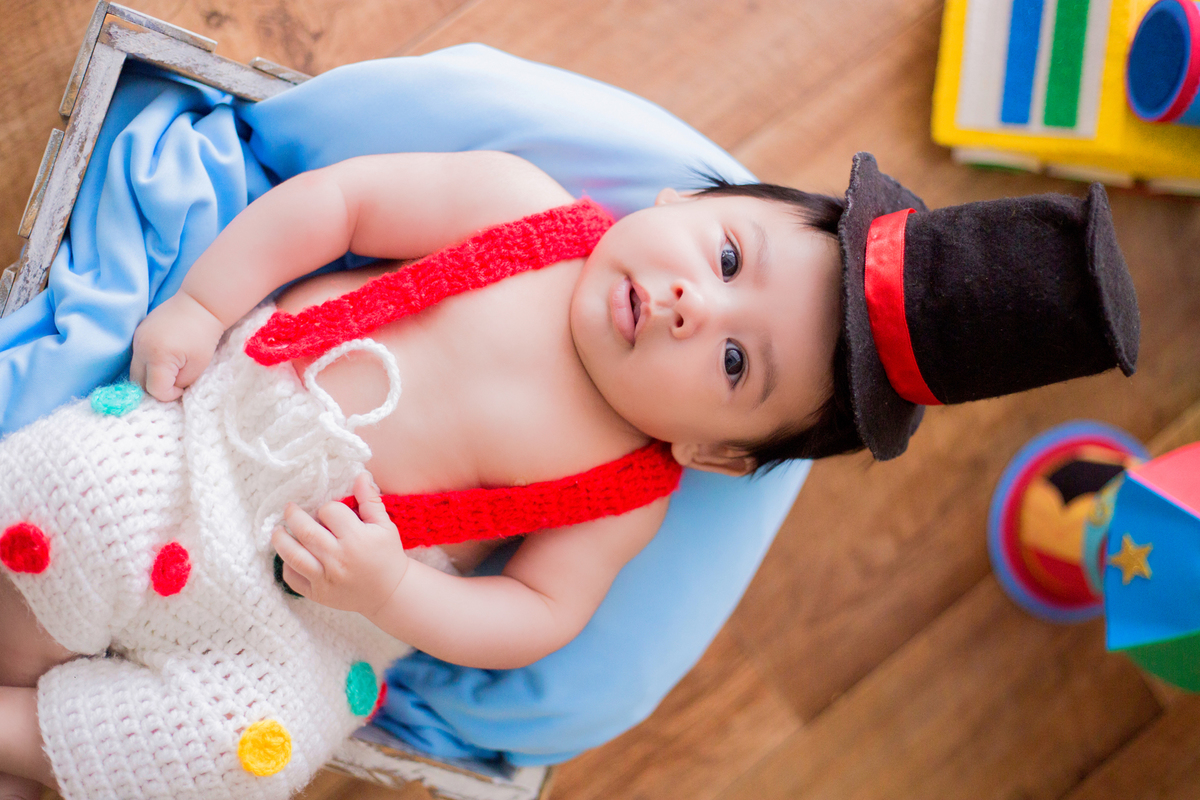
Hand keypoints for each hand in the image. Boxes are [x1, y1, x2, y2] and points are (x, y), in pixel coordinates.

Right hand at [129, 290, 225, 400]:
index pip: (155, 390)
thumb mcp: (198, 366)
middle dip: (156, 388)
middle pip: (138, 382)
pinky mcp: (138, 334)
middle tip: (175, 383)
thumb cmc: (203, 336)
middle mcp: (142, 348)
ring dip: (150, 377)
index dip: (170, 394)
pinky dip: (147, 365)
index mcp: (158, 357)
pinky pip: (137, 357)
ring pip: (135, 371)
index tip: (183, 387)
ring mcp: (137, 340)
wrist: (200, 305)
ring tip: (170, 372)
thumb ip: (181, 382)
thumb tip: (168, 390)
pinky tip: (164, 360)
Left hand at [271, 473, 408, 615]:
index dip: (327, 508)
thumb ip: (370, 500)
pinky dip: (287, 565)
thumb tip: (360, 475)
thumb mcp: (384, 526)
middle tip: (289, 509)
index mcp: (357, 538)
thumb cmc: (387, 555)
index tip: (329, 512)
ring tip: (278, 530)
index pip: (329, 512)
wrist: (390, 592)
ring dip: (280, 539)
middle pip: (305, 530)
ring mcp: (326, 578)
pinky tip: (290, 556)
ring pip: (292, 555)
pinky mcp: (318, 594)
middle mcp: (338, 558)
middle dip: (292, 515)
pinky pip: (293, 578)